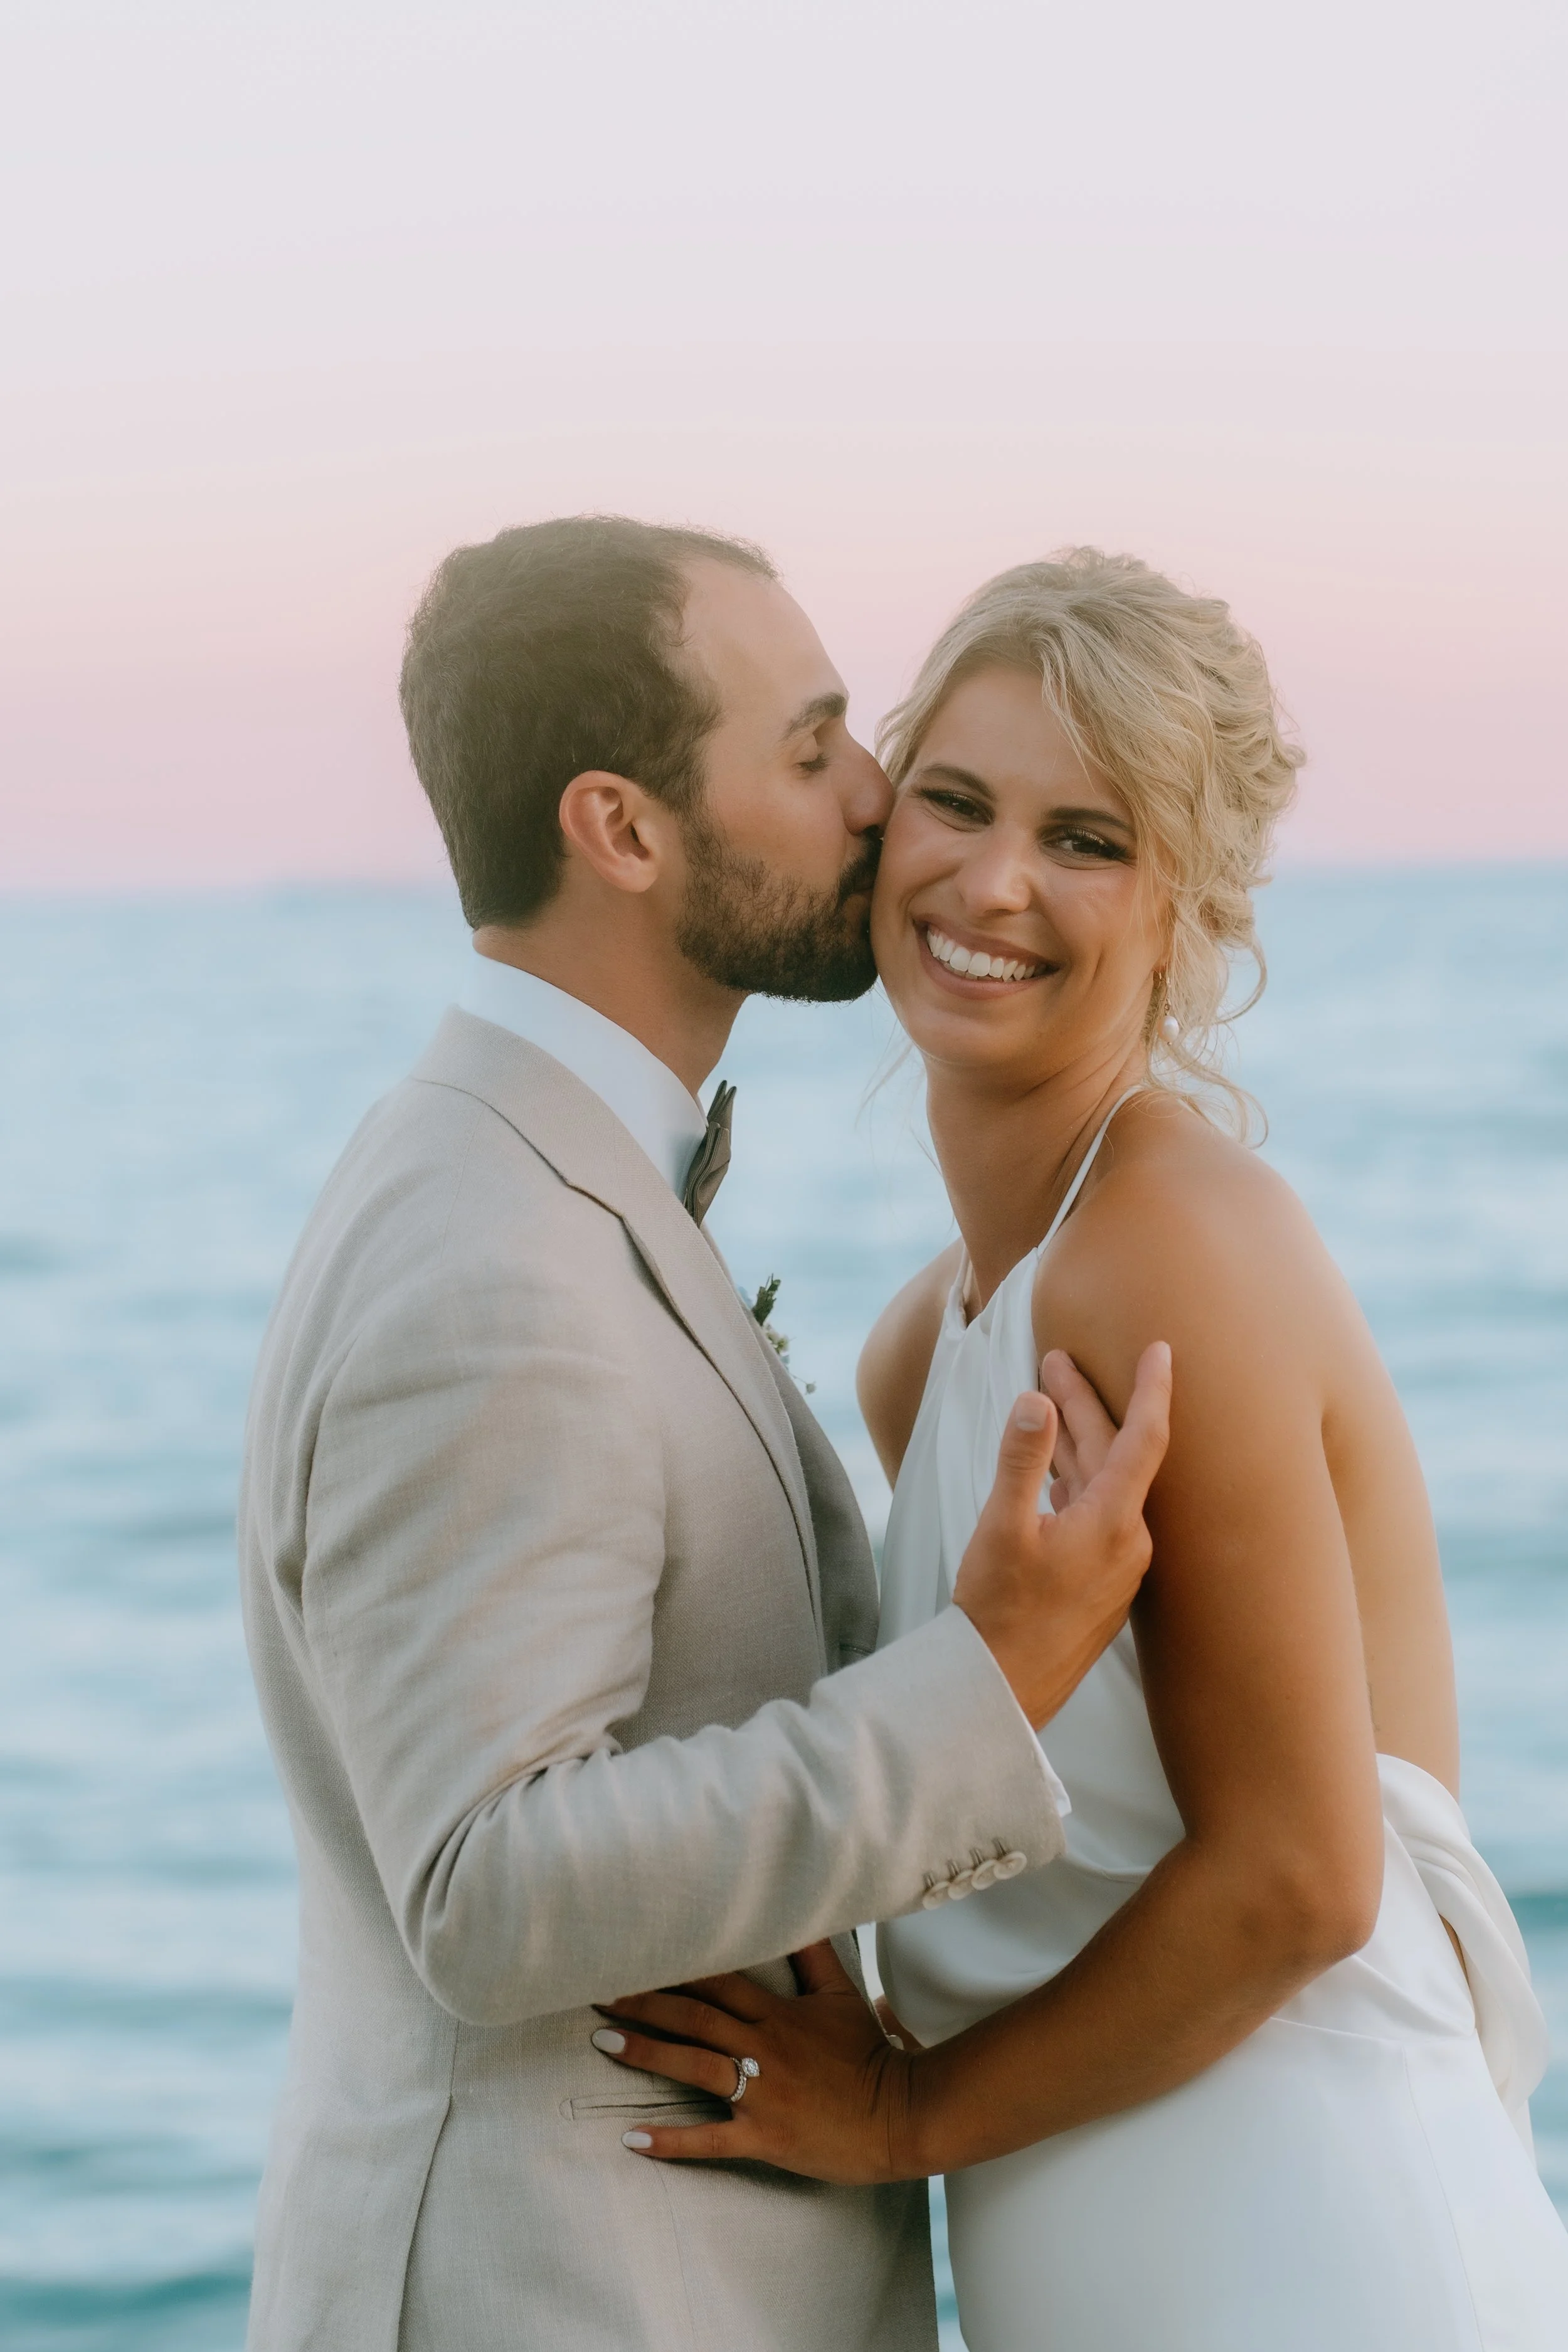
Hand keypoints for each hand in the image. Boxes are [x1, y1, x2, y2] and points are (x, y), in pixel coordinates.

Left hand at [590, 1942, 920, 2186]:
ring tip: (603, 2041)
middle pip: (695, 2017)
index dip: (674, 1966)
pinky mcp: (766, 2137)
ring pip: (695, 2065)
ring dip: (646, 2053)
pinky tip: (632, 2139)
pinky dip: (670, 2141)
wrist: (902, 2114)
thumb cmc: (869, 2054)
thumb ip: (813, 1956)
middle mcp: (764, 2048)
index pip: (717, 1980)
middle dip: (644, 2003)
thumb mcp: (842, 1996)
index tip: (634, 1953)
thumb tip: (798, 1912)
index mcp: (778, 2013)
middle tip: (598, 1991)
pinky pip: (710, 2139)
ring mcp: (763, 2094)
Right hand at [954, 1340, 1170, 1726]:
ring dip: (1074, 1443)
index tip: (1161, 1348)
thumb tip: (1037, 1401)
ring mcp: (1117, 1566)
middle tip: (1056, 1360)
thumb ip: (1022, 1459)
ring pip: (1102, 1485)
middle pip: (1113, 1454)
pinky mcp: (1101, 1585)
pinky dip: (1074, 1482)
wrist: (1002, 1690)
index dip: (1154, 1387)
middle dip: (1084, 1404)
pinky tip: (1054, 1474)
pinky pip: (1096, 1515)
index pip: (1145, 1437)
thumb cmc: (1000, 1611)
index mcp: (1113, 1522)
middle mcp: (1128, 1542)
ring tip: (1046, 1403)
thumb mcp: (1002, 1527)